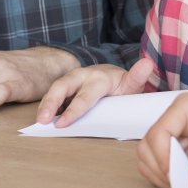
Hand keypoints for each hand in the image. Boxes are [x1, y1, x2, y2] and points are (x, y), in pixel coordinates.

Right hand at [36, 56, 155, 125]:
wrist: (113, 78)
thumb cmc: (122, 85)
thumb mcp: (131, 83)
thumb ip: (137, 76)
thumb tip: (148, 64)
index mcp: (99, 78)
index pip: (85, 96)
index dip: (74, 110)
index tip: (63, 124)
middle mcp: (83, 75)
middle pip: (63, 86)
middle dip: (51, 102)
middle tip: (43, 120)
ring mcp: (72, 80)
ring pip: (55, 89)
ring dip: (45, 104)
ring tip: (39, 121)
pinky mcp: (66, 86)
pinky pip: (54, 94)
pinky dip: (47, 106)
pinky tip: (43, 118)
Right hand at [138, 90, 187, 187]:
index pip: (158, 134)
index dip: (162, 160)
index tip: (177, 179)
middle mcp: (182, 118)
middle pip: (150, 147)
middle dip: (161, 170)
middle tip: (180, 186)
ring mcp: (185, 134)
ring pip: (157, 158)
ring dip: (166, 175)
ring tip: (187, 185)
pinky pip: (173, 166)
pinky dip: (176, 178)